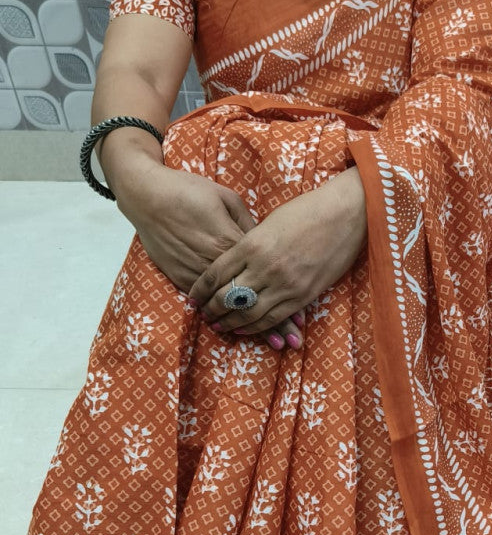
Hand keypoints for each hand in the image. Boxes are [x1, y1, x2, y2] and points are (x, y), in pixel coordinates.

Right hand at [113, 159, 305, 347]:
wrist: (147, 195)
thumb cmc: (190, 191)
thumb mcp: (227, 200)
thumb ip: (248, 225)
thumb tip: (265, 243)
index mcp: (233, 242)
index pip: (266, 277)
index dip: (284, 297)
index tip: (301, 318)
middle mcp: (217, 263)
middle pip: (251, 297)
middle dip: (274, 322)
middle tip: (291, 341)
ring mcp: (198, 272)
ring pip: (230, 306)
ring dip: (252, 326)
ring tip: (272, 344)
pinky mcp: (181, 275)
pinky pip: (207, 303)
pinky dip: (223, 316)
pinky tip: (237, 330)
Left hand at [188, 167, 366, 337]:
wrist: (346, 214)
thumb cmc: (308, 210)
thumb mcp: (270, 222)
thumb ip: (251, 244)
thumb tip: (237, 262)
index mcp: (251, 244)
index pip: (215, 274)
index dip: (200, 290)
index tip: (193, 298)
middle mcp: (264, 267)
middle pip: (227, 297)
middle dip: (212, 309)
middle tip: (204, 315)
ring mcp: (285, 284)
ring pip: (247, 313)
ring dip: (229, 322)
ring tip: (218, 326)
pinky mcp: (303, 295)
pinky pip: (272, 317)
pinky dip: (254, 326)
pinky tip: (243, 328)